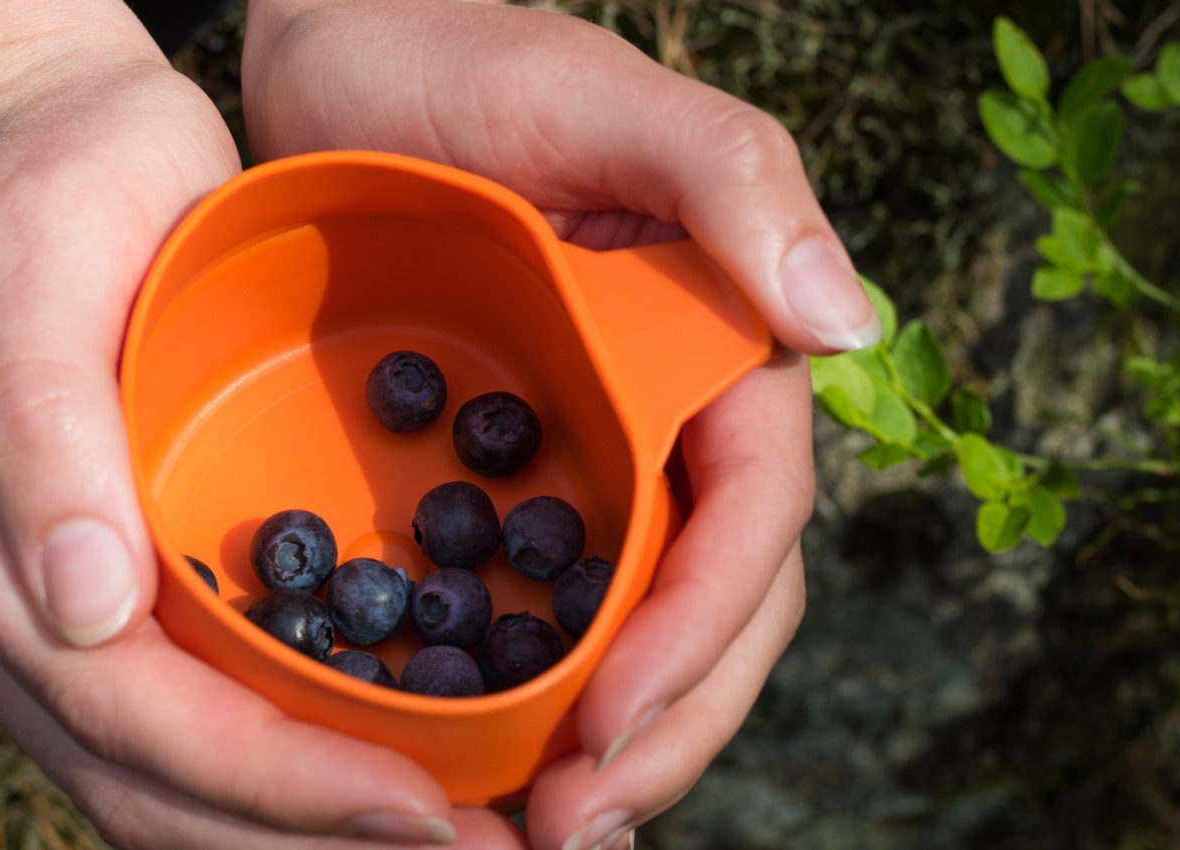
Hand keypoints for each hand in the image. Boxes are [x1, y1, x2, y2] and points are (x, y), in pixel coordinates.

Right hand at [0, 60, 523, 847]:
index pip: (117, 701)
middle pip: (137, 775)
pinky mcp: (90, 592)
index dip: (268, 776)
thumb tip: (78, 608)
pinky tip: (368, 793)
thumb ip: (39, 425)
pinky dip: (270, 784)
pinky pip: (172, 725)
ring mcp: (28, 602)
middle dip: (300, 836)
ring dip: (291, 835)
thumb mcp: (46, 252)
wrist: (64, 146)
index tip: (417, 806)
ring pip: (151, 779)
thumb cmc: (71, 178)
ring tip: (440, 842)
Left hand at [242, 2, 833, 845]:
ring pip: (639, 636)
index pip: (752, 523)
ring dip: (608, 748)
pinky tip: (484, 774)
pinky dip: (528, 701)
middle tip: (570, 830)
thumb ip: (734, 181)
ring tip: (537, 834)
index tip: (610, 731)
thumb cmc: (461, 59)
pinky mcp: (508, 483)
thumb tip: (849, 324)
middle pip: (715, 612)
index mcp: (725, 354)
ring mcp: (594, 463)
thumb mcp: (602, 98)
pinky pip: (541, 611)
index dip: (701, 639)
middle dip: (661, 733)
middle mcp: (674, 425)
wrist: (329, 59)